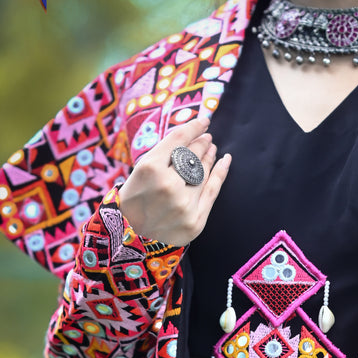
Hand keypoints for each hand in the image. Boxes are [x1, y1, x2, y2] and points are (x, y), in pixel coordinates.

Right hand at [118, 116, 230, 245]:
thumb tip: (193, 134)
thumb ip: (165, 152)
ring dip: (209, 157)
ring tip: (211, 149)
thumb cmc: (136, 198)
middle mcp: (168, 186)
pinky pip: (213, 192)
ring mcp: (184, 205)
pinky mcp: (195, 221)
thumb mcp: (141, 169)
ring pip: (203, 173)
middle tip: (207, 138)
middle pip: (192, 156)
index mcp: (150, 168)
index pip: (179, 140)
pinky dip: (220, 173)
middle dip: (201, 144)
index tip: (204, 121)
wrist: (132, 237)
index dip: (194, 128)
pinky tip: (225, 161)